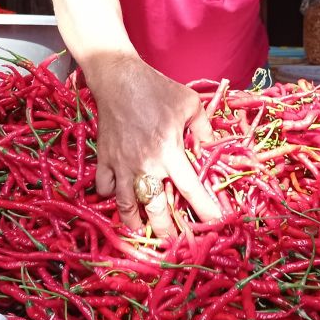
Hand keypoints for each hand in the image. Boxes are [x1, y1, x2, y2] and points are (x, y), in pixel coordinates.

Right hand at [89, 56, 222, 235]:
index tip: (216, 223)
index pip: (192, 189)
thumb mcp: (190, 103)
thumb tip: (212, 146)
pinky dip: (110, 196)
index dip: (206, 210)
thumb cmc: (157, 88)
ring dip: (134, 223)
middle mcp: (146, 164)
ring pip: (126, 206)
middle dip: (167, 231)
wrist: (118, 78)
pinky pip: (104, 188)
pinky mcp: (104, 159)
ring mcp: (121, 164)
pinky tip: (118, 197)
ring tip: (142, 231)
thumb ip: (204, 128)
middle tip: (175, 241)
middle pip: (156, 210)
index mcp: (170, 152)